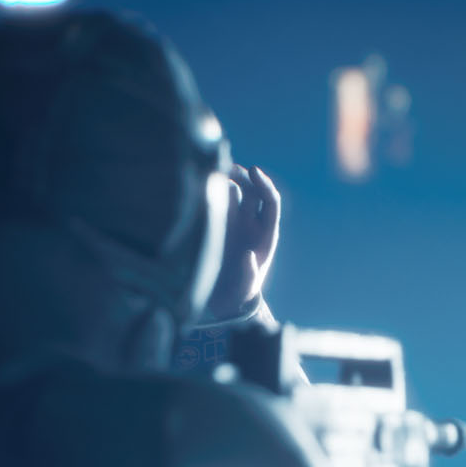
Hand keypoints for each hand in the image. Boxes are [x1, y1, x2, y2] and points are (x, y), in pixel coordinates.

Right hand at [204, 164, 281, 319]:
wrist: (223, 299)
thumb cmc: (240, 293)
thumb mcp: (245, 286)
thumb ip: (249, 272)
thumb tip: (248, 257)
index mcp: (265, 233)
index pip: (270, 200)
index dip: (263, 183)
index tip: (252, 170)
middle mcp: (250, 222)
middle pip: (251, 189)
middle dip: (241, 175)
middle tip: (226, 167)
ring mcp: (232, 221)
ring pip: (231, 190)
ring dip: (223, 178)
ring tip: (210, 171)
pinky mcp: (214, 224)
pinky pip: (213, 201)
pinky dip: (208, 191)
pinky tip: (195, 184)